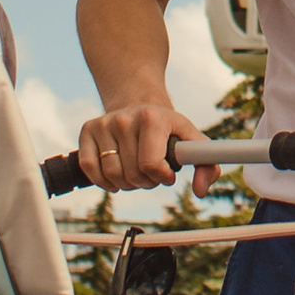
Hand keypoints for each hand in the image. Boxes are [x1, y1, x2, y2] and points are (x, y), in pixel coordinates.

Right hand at [75, 96, 213, 195]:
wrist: (139, 103)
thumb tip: (200, 191)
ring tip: (136, 171)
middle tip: (151, 172)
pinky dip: (103, 181)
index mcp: (152, 118)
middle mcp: (124, 118)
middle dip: (146, 182)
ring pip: (112, 175)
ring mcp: (104, 123)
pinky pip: (89, 168)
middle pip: (132, 174)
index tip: (167, 174)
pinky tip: (115, 177)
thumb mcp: (192, 141)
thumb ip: (207, 165)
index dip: (161, 178)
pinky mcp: (87, 130)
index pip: (151, 165)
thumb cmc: (168, 129)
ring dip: (126, 184)